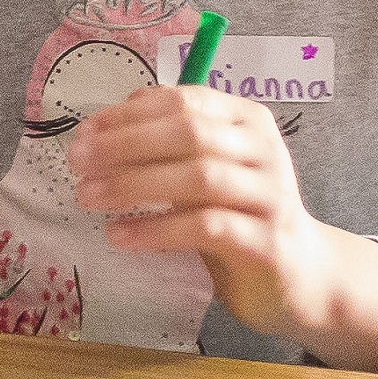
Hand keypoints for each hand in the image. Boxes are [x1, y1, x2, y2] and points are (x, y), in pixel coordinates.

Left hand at [72, 86, 377, 362]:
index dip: (128, 114)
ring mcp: (269, 195)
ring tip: (87, 196)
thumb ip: (169, 144)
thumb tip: (103, 126)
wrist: (300, 276)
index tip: (83, 132)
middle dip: (125, 143)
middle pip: (189, 133)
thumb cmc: (241, 216)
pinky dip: (156, 229)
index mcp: (247, 120)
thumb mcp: (208, 170)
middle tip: (76, 161)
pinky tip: (119, 235)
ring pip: (197, 177)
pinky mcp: (265, 242)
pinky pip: (204, 227)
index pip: (184, 102)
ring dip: (133, 184)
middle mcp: (264, 150)